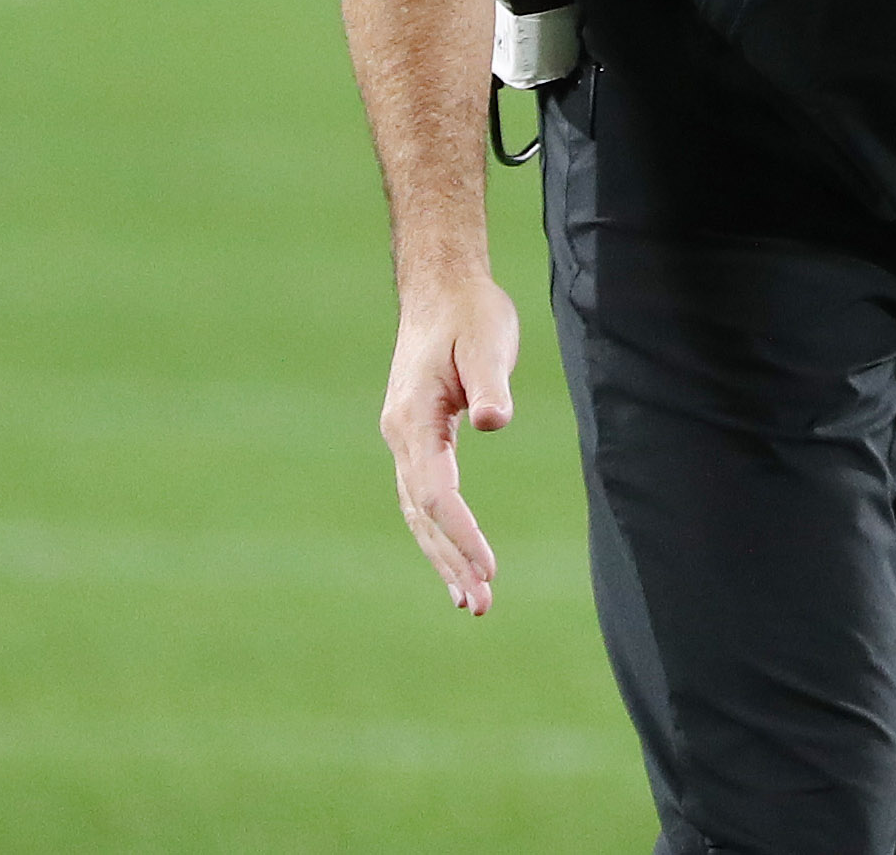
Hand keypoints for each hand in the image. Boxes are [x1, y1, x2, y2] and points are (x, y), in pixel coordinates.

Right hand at [381, 269, 520, 612]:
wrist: (442, 291)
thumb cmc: (470, 314)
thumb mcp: (488, 341)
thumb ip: (491, 383)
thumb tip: (495, 422)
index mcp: (412, 419)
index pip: (437, 491)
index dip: (461, 532)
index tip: (488, 566)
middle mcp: (400, 437)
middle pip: (423, 515)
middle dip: (450, 561)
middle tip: (481, 604)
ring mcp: (404, 441)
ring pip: (420, 514)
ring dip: (444, 556)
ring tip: (473, 601)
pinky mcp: (418, 440)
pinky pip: (426, 497)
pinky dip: (442, 531)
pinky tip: (460, 558)